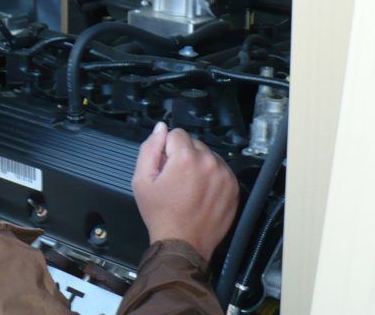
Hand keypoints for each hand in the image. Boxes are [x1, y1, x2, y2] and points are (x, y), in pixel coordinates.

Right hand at [132, 121, 238, 261]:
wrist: (183, 244)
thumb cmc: (162, 215)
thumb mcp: (141, 180)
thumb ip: (149, 149)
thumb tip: (160, 129)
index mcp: (185, 158)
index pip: (176, 133)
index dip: (166, 149)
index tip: (165, 166)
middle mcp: (208, 162)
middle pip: (193, 143)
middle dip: (183, 156)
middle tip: (176, 180)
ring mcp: (224, 174)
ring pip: (207, 155)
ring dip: (198, 165)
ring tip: (189, 188)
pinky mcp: (233, 186)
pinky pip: (220, 169)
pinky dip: (211, 177)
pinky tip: (201, 193)